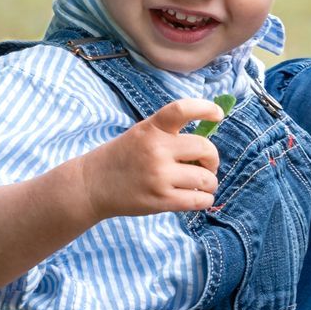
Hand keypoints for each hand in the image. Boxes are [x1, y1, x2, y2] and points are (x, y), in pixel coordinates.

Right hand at [76, 97, 222, 219]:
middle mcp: (156, 150)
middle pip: (206, 148)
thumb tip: (208, 146)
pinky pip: (199, 200)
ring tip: (200, 184)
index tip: (218, 115)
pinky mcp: (161, 200)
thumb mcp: (141, 135)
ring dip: (210, 183)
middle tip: (206, 166)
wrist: (92, 185)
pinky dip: (205, 199)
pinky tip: (198, 197)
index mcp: (152, 128)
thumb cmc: (123, 158)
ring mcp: (159, 176)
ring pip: (206, 178)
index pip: (183, 109)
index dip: (206, 108)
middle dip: (212, 159)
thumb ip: (169, 134)